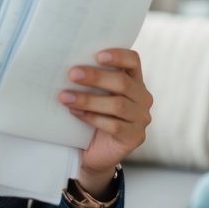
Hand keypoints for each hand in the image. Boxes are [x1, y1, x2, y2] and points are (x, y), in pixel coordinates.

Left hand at [59, 49, 152, 198]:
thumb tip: (70, 66)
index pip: (133, 61)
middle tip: (72, 74)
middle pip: (123, 82)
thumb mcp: (94, 95)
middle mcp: (142, 98)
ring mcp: (141, 119)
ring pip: (117, 105)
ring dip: (89, 100)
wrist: (94, 152)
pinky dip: (93, 118)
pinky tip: (76, 114)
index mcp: (134, 81)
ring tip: (66, 97)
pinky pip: (115, 125)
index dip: (118, 55)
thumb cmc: (92, 117)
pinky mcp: (135, 137)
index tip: (98, 55)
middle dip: (96, 77)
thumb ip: (91, 81)